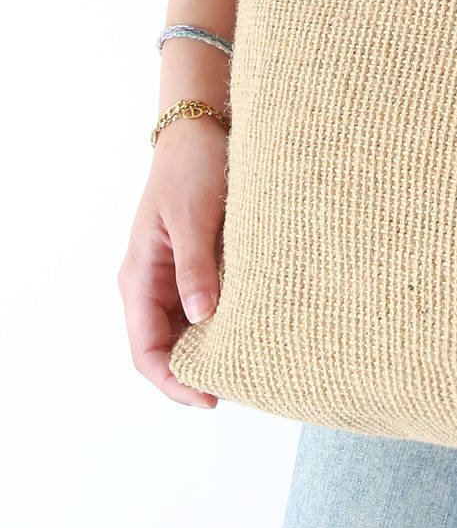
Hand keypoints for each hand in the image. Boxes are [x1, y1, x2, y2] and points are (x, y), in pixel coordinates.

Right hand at [118, 116, 226, 407]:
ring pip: (184, 331)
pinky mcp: (194, 264)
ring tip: (247, 365)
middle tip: (238, 387)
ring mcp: (171, 276)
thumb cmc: (193, 169)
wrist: (200, 129)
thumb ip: (196, 268)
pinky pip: (201, 308)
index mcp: (139, 278)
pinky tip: (247, 331)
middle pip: (165, 349)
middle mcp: (151, 284)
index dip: (174, 381)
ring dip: (208, 351)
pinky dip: (219, 325)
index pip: (147, 351)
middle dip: (193, 374)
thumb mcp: (194, 219)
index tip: (210, 398)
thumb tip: (203, 318)